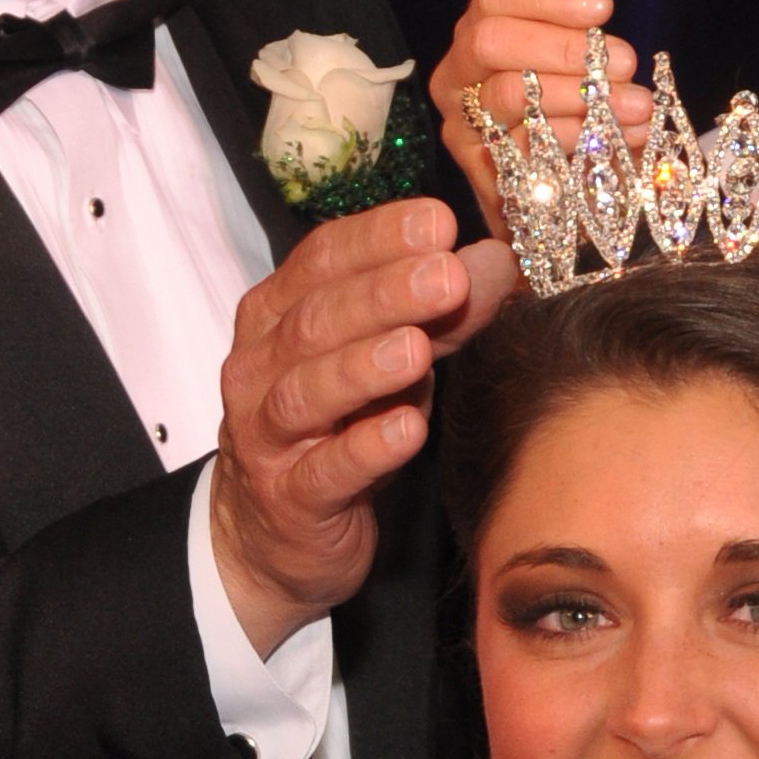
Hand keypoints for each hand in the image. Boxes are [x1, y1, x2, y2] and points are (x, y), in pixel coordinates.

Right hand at [210, 200, 514, 654]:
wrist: (274, 537)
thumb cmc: (336, 428)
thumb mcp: (386, 361)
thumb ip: (435, 312)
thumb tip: (498, 258)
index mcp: (277, 316)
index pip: (322, 260)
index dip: (378, 238)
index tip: (439, 221)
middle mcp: (260, 369)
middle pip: (316, 321)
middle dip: (382, 294)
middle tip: (446, 277)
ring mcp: (266, 437)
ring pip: (306, 394)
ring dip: (364, 367)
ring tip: (418, 349)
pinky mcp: (289, 501)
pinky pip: (324, 472)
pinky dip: (365, 449)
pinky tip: (408, 431)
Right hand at [431, 0, 654, 238]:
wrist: (553, 187)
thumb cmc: (568, 105)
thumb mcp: (576, 65)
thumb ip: (582, 42)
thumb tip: (612, 41)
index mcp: (479, 29)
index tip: (602, 6)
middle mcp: (458, 71)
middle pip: (492, 41)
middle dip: (562, 48)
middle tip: (624, 61)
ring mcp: (462, 120)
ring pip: (507, 95)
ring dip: (578, 97)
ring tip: (637, 105)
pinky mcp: (478, 168)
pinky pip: (522, 147)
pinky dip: (576, 142)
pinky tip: (621, 139)